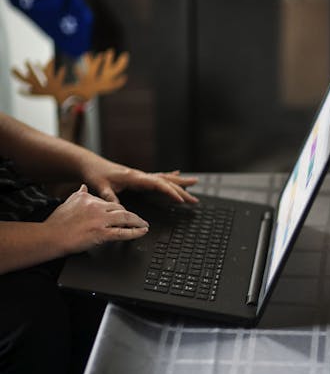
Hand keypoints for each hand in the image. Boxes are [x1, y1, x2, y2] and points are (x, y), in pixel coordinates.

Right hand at [44, 185, 149, 253]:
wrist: (49, 236)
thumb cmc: (56, 223)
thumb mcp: (67, 202)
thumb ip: (78, 194)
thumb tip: (83, 187)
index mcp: (89, 198)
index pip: (109, 202)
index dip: (118, 209)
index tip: (123, 213)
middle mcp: (96, 207)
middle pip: (120, 209)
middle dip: (131, 215)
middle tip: (138, 220)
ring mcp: (100, 220)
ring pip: (125, 218)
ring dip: (138, 222)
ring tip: (144, 225)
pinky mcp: (101, 233)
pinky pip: (123, 232)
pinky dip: (135, 232)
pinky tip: (142, 232)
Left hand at [80, 156, 198, 203]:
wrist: (90, 164)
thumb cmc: (95, 175)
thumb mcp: (101, 187)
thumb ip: (110, 197)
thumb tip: (119, 209)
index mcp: (134, 177)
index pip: (157, 184)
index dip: (170, 192)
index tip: (180, 200)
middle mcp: (141, 175)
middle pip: (166, 182)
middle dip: (182, 190)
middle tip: (195, 199)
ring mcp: (141, 175)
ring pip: (165, 178)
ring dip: (180, 182)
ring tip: (195, 183)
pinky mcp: (139, 177)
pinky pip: (159, 177)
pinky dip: (170, 177)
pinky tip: (177, 175)